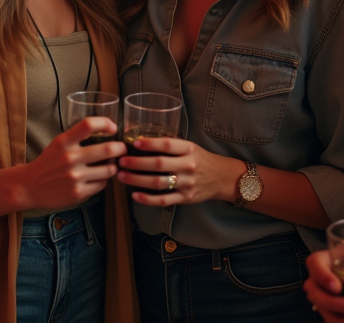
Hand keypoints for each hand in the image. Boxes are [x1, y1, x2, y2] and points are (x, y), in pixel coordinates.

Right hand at [14, 117, 124, 211]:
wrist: (29, 187)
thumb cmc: (48, 162)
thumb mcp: (59, 144)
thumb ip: (78, 138)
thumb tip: (107, 133)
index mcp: (64, 142)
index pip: (88, 124)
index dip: (105, 123)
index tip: (113, 127)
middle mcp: (70, 158)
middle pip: (108, 149)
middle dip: (120, 148)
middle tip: (122, 148)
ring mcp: (75, 177)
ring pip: (109, 170)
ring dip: (113, 166)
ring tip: (109, 165)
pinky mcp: (78, 193)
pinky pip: (102, 184)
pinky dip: (102, 180)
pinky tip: (96, 178)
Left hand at [116, 136, 233, 205]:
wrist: (222, 177)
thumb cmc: (200, 159)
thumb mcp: (190, 147)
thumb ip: (170, 146)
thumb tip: (140, 142)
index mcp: (188, 149)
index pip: (167, 145)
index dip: (149, 143)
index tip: (134, 143)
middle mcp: (188, 166)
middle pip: (159, 164)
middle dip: (137, 163)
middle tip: (121, 160)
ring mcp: (187, 183)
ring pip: (158, 183)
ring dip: (137, 180)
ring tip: (122, 176)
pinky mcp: (185, 198)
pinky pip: (164, 200)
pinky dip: (147, 199)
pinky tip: (134, 195)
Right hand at [303, 249, 343, 322]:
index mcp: (323, 261)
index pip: (315, 264)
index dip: (323, 276)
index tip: (338, 287)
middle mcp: (317, 280)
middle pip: (316, 293)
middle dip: (334, 303)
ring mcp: (320, 297)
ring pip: (322, 310)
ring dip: (336, 318)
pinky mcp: (327, 311)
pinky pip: (329, 319)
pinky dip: (338, 322)